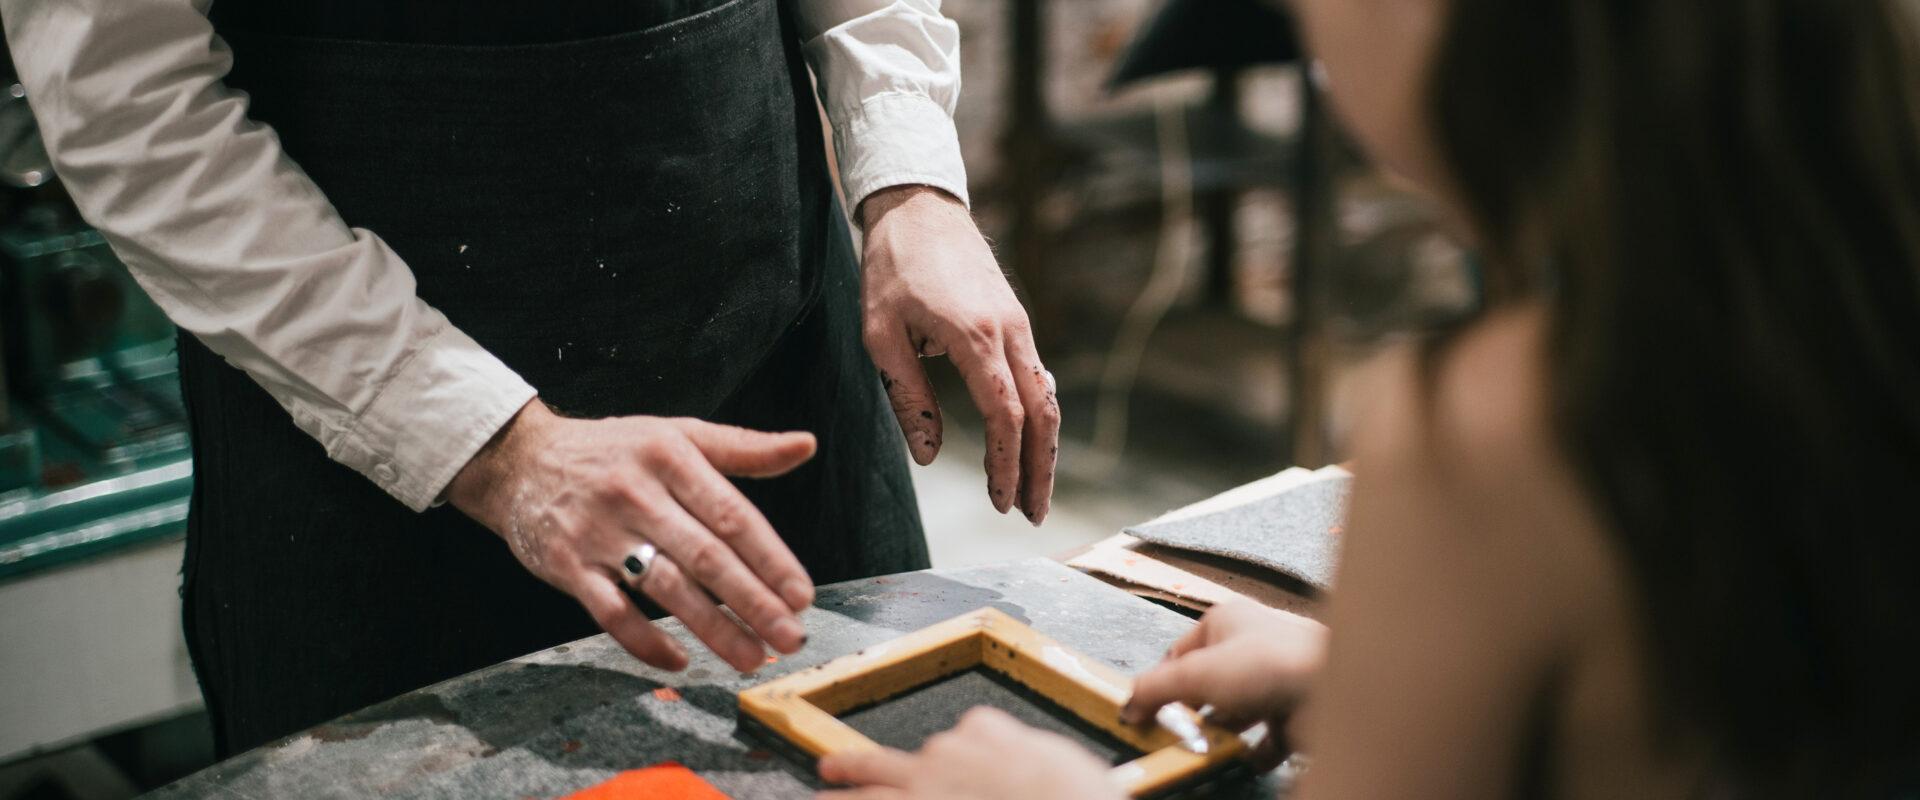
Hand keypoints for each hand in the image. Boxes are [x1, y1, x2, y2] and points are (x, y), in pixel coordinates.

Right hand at [447, 399, 816, 673]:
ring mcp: (599, 533)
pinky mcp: (567, 566)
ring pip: (664, 588)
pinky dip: (645, 641)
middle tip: (789, 637)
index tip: (801, 595)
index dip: (770, 558)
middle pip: (704, 556)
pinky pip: (610, 613)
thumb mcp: (677, 434)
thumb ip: (743, 447)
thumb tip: (806, 445)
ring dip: (712, 628)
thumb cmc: (613, 450)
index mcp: (671, 457)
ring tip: (750, 657)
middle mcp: (636, 493)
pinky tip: (680, 660)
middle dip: (752, 602)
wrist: (520, 461)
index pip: (731, 514)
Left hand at [817, 707, 1121, 799]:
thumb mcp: (1068, 763)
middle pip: (903, 758)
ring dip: (843, 790)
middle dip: (864, 765)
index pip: (966, 733)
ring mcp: (923, 785)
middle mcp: (947, 751)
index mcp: (986, 730)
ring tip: (818, 798)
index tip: (963, 771)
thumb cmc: (1077, 793)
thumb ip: (1037, 760)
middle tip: (833, 767)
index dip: (963, 756)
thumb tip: (1039, 772)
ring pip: (871, 783)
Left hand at [859, 185, 1059, 523]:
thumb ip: (908, 395)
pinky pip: (1037, 376)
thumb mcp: (881, 333)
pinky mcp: (1016, 319)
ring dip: (1044, 447)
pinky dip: (1038, 416)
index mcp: (975, 336)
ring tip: (1033, 490)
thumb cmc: (892, 266)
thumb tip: (928, 453)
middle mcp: (1009, 331)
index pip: (1004, 414)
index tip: (1001, 501)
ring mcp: (1019, 324)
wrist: (919, 206)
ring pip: (1047, 396)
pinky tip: (1029, 443)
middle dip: (1040, 468)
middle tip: (1032, 514)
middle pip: (1042, 413)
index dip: (1006, 463)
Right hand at [1121, 599, 1327, 768]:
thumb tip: (1127, 707)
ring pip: (1236, 712)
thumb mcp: (1195, 673)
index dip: (1160, 683)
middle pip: (1207, 685)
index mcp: (1226, 622)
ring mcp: (1274, 680)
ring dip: (1221, 734)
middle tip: (1175, 736)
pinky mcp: (1293, 711)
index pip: (1178, 653)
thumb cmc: (1270, 664)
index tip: (1145, 712)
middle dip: (1192, 713)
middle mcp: (1251, 647)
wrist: (1332, 690)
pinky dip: (1254, 752)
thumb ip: (1154, 689)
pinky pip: (1267, 737)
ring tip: (1206, 750)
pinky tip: (1245, 760)